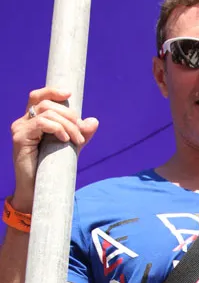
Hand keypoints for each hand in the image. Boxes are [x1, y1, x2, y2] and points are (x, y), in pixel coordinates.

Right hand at [11, 88, 98, 210]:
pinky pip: (41, 123)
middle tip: (81, 133)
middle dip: (69, 115)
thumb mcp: (70, 148)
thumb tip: (94, 121)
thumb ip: (80, 134)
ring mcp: (20, 129)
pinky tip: (65, 139)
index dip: (53, 91)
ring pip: (46, 112)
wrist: (37, 191)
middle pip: (47, 104)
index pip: (39, 97)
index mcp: (32, 121)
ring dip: (67, 124)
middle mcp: (23, 122)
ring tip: (77, 140)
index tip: (69, 94)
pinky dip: (57, 128)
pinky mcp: (19, 138)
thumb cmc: (52, 170)